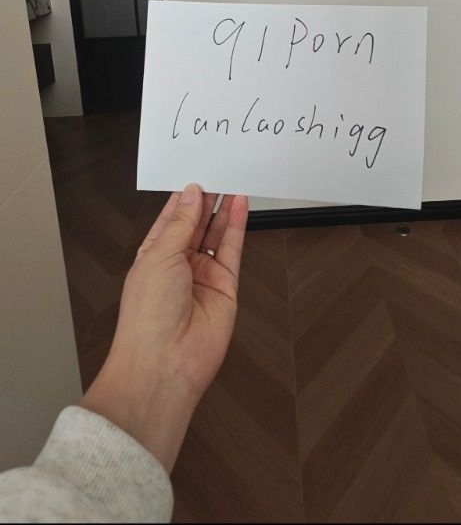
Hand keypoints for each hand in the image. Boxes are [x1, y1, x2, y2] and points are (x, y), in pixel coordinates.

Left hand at [81, 185, 247, 471]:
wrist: (166, 362)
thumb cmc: (148, 314)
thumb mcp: (158, 257)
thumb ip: (181, 223)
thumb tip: (192, 193)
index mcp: (153, 256)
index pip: (170, 219)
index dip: (183, 197)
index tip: (195, 172)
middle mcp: (178, 265)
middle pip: (195, 224)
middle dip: (206, 199)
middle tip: (219, 170)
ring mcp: (203, 276)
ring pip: (216, 234)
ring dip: (223, 208)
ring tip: (233, 180)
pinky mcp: (226, 287)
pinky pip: (233, 250)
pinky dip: (238, 226)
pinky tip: (240, 204)